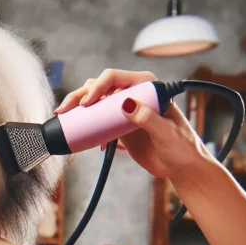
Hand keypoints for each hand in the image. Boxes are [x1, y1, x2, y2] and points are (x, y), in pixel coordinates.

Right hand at [54, 69, 212, 178]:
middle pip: (100, 87)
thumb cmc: (182, 147)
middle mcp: (133, 93)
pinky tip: (80, 136)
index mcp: (147, 87)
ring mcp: (124, 109)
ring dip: (78, 107)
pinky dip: (85, 125)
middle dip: (80, 95)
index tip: (87, 103)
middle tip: (65, 110)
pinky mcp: (118, 125)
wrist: (181, 166)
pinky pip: (97, 120)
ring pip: (95, 101)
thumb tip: (126, 104)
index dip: (97, 86)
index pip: (115, 78)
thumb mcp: (166, 133)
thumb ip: (149, 118)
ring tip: (64, 117)